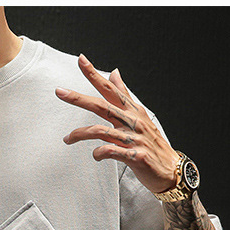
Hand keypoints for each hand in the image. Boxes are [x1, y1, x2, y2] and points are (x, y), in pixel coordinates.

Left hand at [55, 54, 179, 193]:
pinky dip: (99, 153)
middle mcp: (132, 122)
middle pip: (102, 105)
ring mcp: (134, 139)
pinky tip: (96, 156)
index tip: (81, 59)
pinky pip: (111, 152)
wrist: (170, 170)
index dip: (95, 74)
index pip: (111, 88)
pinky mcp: (135, 156)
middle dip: (79, 98)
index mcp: (132, 111)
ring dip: (80, 134)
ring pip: (101, 131)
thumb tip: (114, 72)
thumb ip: (124, 95)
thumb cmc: (152, 144)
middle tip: (59, 92)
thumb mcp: (139, 115)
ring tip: (67, 139)